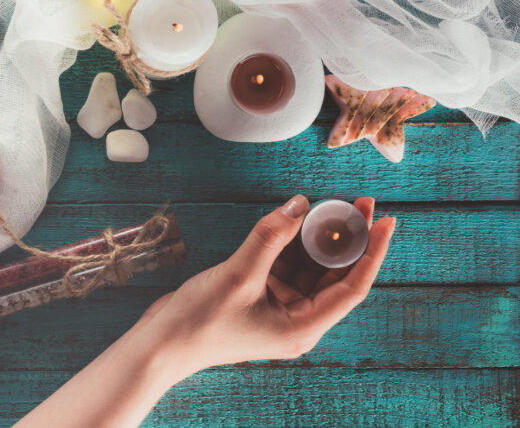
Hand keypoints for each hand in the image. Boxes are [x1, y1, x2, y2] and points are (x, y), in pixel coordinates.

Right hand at [138, 195, 395, 381]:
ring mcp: (279, 310)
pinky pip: (286, 267)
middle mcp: (298, 320)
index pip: (352, 287)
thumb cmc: (199, 322)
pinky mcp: (260, 298)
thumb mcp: (238, 275)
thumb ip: (270, 237)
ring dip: (318, 238)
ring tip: (328, 205)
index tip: (384, 221)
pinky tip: (294, 220)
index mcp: (302, 327)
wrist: (161, 344)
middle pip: (335, 275)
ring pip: (311, 268)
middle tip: (359, 203)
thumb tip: (299, 204)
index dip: (371, 252)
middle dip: (347, 239)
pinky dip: (291, 244)